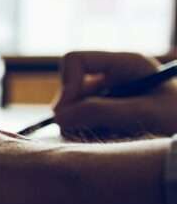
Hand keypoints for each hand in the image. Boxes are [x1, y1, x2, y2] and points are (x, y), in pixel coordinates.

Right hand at [53, 51, 176, 137]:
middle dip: (75, 114)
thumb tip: (58, 117)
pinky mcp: (105, 118)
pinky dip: (91, 138)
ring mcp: (107, 98)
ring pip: (70, 113)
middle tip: (93, 135)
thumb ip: (101, 112)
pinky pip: (80, 127)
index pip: (75, 60)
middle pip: (69, 90)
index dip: (68, 84)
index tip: (71, 112)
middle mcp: (111, 78)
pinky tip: (115, 144)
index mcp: (124, 64)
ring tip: (116, 141)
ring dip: (84, 130)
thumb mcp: (145, 114)